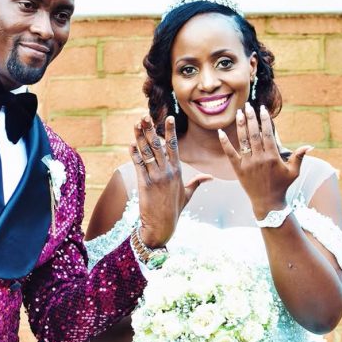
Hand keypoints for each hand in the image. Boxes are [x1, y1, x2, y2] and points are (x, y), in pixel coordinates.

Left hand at [130, 116, 211, 247]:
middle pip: (158, 145)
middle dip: (151, 129)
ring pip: (147, 152)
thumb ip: (197, 183)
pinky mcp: (145, 184)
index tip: (169, 118)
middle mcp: (167, 171)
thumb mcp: (187, 195)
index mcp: (177, 171)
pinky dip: (134, 154)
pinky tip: (131, 143)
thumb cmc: (174, 210)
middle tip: (145, 116)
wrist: (162, 226)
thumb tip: (210, 177)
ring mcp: (156, 177)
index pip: (174, 146)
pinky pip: (138, 165)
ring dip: (140, 137)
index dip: (170, 131)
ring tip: (136, 124)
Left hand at [218, 102, 312, 218]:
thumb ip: (299, 157)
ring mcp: (247, 163)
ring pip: (243, 141)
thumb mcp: (293, 172)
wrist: (267, 202)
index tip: (262, 109)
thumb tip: (309, 146)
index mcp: (272, 157)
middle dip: (250, 119)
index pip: (268, 134)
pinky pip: (230, 153)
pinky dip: (225, 143)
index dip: (264, 120)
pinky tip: (220, 132)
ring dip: (240, 126)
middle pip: (254, 134)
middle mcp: (259, 158)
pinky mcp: (238, 169)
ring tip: (238, 113)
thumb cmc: (282, 186)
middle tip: (248, 106)